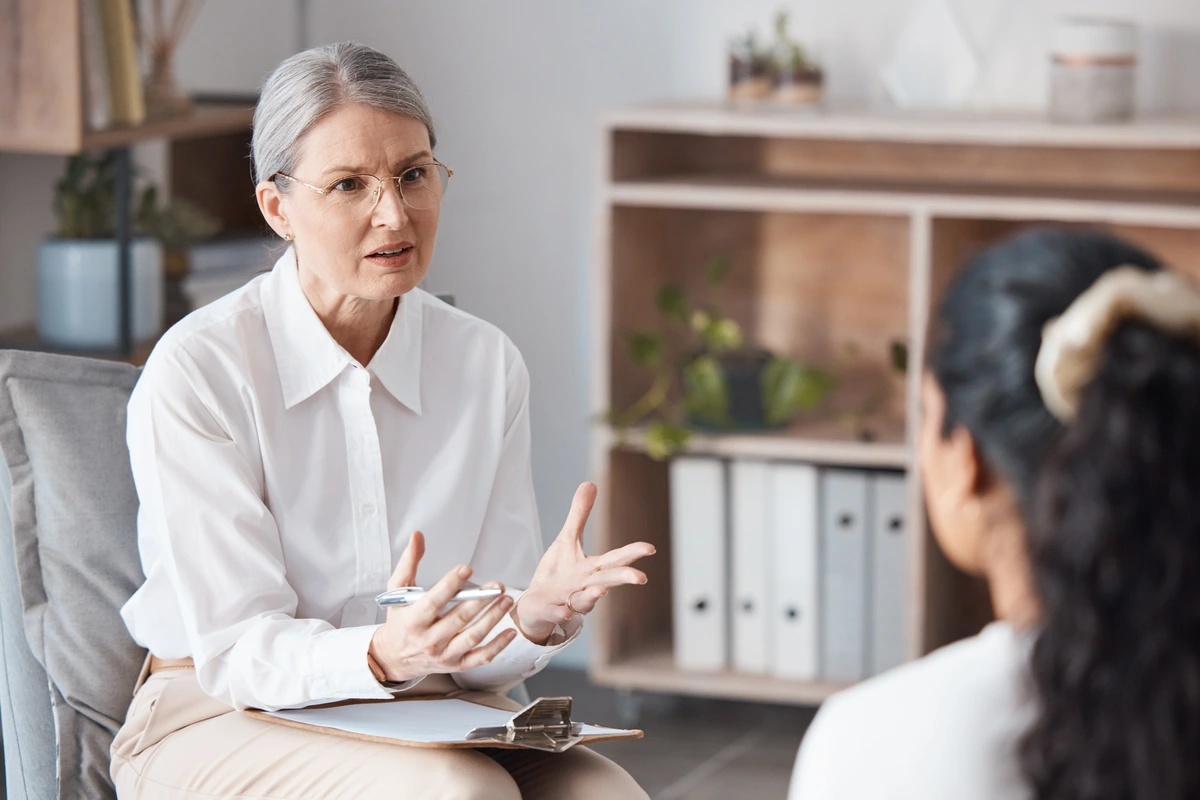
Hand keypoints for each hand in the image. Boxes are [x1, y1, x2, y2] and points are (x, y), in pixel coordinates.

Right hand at [368, 531, 517, 682]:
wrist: (394, 657)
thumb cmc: (399, 620)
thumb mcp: (398, 591)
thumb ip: (409, 562)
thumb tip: (418, 536)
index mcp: (413, 621)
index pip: (433, 601)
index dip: (450, 585)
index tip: (466, 569)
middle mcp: (429, 640)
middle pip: (458, 619)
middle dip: (481, 601)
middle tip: (498, 585)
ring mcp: (444, 654)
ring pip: (472, 637)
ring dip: (492, 619)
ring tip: (507, 600)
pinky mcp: (456, 664)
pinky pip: (480, 657)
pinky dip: (497, 646)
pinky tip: (511, 632)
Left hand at [514, 482, 655, 643]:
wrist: (536, 605)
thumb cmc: (558, 573)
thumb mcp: (567, 539)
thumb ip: (580, 515)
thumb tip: (591, 483)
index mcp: (592, 569)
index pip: (615, 559)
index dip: (632, 553)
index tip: (650, 548)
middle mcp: (585, 586)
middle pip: (607, 581)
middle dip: (623, 578)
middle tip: (640, 577)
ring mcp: (569, 600)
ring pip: (585, 600)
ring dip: (593, 596)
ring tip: (601, 590)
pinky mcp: (550, 610)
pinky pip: (557, 613)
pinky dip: (562, 613)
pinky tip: (565, 612)